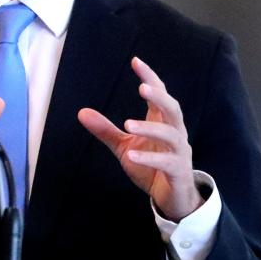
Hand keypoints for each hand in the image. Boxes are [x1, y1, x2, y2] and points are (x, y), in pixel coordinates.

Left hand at [78, 56, 202, 220]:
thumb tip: (81, 112)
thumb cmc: (150, 166)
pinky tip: (132, 155)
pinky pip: (167, 162)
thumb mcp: (124, 146)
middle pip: (173, 109)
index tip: (136, 61)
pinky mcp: (178, 172)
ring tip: (128, 124)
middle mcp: (174, 134)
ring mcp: (179, 153)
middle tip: (142, 87)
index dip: (150, 78)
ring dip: (150, 128)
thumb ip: (106, 130)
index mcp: (162, 123)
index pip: (159, 95)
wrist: (172, 197)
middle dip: (159, 97)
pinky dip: (150, 157)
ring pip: (171, 135)